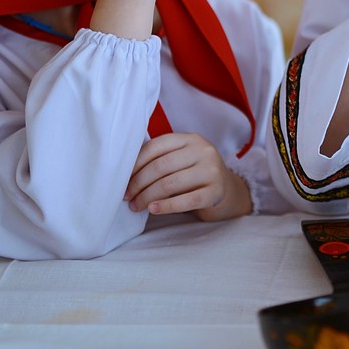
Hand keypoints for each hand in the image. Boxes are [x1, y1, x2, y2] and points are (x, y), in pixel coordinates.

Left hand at [126, 133, 251, 220]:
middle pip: (161, 166)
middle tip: (127, 197)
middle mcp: (203, 150)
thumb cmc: (194, 174)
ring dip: (147, 197)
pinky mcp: (216, 191)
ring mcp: (212, 170)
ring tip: (136, 206)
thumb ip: (161, 158)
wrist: (225, 189)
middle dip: (138, 183)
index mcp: (190, 139)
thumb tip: (125, 173)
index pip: (156, 146)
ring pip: (170, 184)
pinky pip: (186, 200)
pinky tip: (153, 209)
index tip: (122, 179)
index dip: (135, 163)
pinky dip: (166, 206)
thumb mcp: (181, 159)